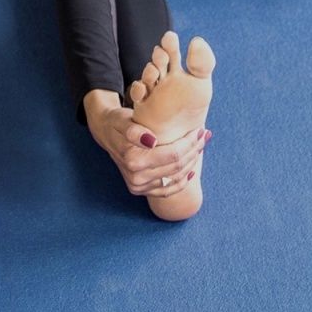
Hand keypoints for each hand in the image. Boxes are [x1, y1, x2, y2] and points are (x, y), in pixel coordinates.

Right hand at [87, 96, 208, 199]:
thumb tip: (151, 141)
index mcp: (132, 160)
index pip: (172, 154)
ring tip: (201, 146)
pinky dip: (183, 181)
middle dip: (194, 150)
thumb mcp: (122, 120)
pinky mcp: (142, 191)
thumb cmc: (118, 123)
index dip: (189, 143)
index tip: (200, 130)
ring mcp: (139, 186)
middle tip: (204, 135)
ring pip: (175, 178)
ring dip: (192, 162)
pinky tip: (192, 170)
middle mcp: (136, 178)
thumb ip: (134, 130)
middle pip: (176, 167)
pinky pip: (168, 190)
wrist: (106, 134)